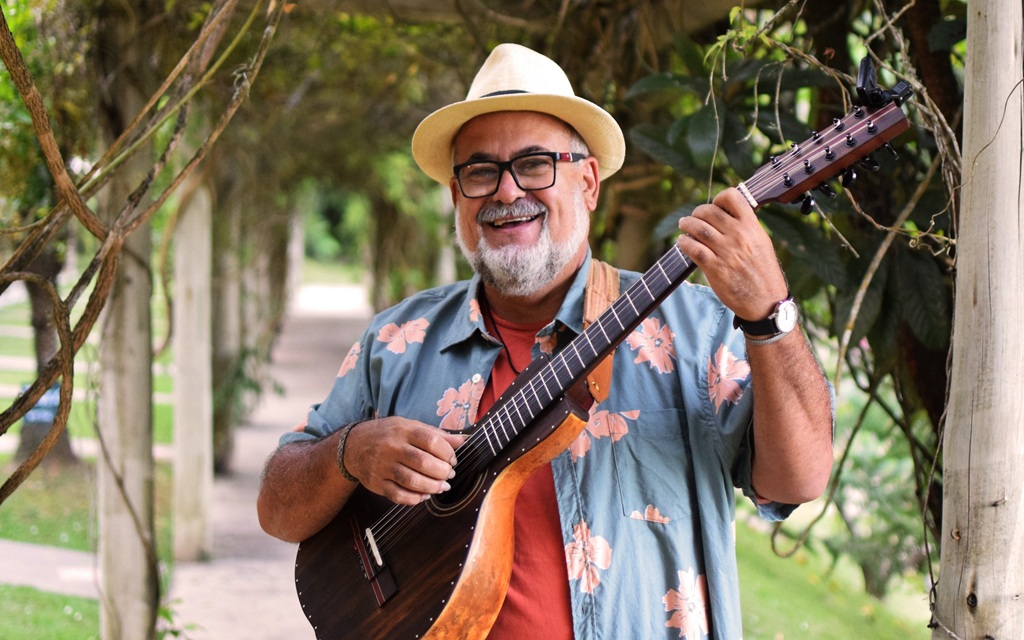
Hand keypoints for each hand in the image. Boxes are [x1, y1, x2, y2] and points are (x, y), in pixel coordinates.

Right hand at [343, 417, 466, 504]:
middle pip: (423, 462)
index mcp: (403, 430)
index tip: (452, 460)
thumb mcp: (409, 426)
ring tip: (442, 487)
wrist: (352, 446)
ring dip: (432, 487)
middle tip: (449, 475)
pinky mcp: (377, 483)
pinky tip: (424, 496)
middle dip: (442, 472)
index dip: (447, 453)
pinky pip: (398, 495)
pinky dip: (415, 498)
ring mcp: (383, 466)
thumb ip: (436, 434)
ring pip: (412, 481)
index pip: (431, 441)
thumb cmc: (387, 434)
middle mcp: (392, 447)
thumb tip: (463, 440)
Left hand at [676, 188, 789, 320]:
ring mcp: (726, 252)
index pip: (733, 197)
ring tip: (683, 225)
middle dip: (697, 212)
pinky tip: (682, 242)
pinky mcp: (715, 268)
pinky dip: (684, 243)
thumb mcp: (762, 243)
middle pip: (709, 212)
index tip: (714, 205)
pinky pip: (694, 249)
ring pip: (698, 228)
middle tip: (692, 217)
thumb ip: (746, 228)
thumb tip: (726, 215)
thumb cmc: (763, 272)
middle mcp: (739, 236)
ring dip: (687, 224)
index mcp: (752, 227)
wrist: (766, 301)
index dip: (719, 198)